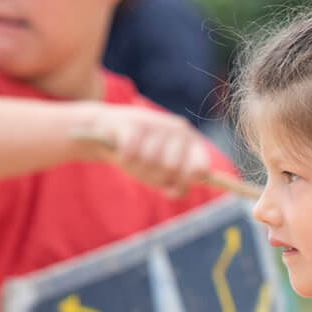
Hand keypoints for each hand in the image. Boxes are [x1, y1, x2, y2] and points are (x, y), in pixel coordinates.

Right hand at [76, 104, 211, 197]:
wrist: (111, 128)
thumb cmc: (143, 156)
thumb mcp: (164, 172)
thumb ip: (178, 183)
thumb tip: (184, 190)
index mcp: (193, 144)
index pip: (199, 169)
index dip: (183, 182)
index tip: (168, 185)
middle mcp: (181, 130)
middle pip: (171, 168)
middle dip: (154, 177)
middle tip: (145, 172)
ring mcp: (160, 123)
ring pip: (150, 160)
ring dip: (136, 168)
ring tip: (133, 162)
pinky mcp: (137, 121)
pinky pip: (131, 152)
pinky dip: (124, 158)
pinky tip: (122, 152)